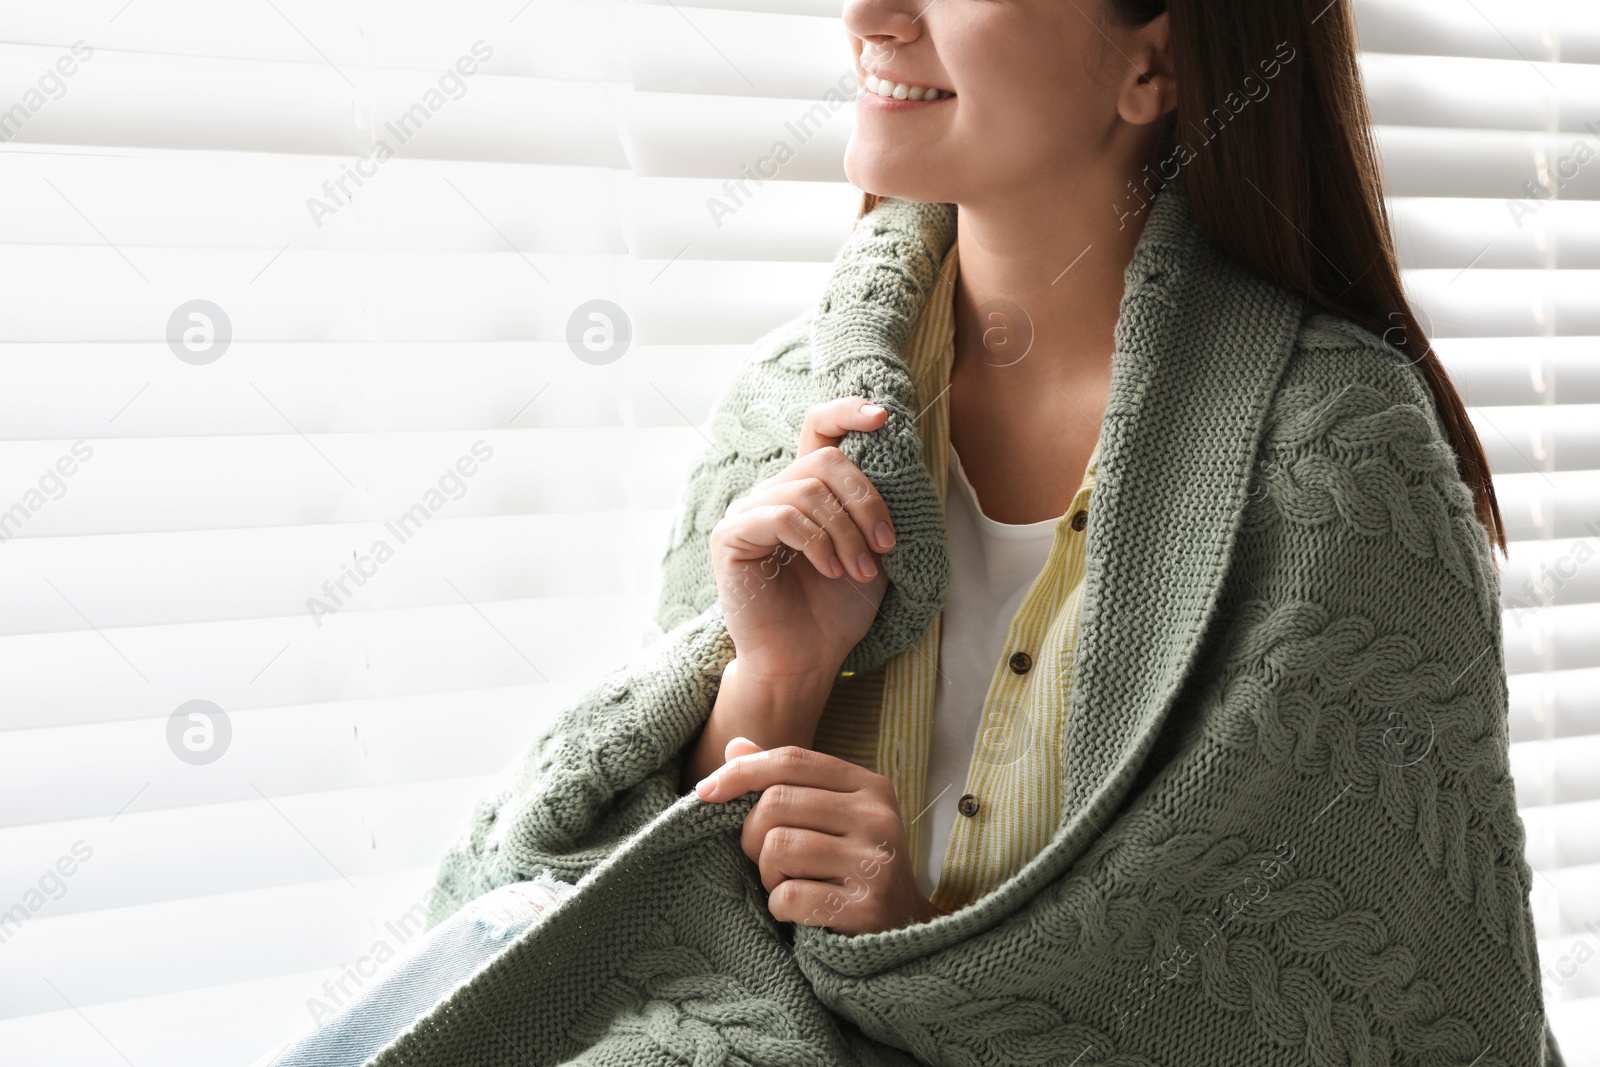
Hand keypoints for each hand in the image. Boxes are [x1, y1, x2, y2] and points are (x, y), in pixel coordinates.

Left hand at [694, 737, 946, 935]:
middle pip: (776, 802)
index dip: (741, 772)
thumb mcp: (831, 816)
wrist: (903, 930)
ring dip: (769, 874)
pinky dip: (781, 907)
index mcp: (869, 786)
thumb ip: (785, 781)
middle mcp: (877, 817)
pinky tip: (802, 911)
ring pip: (777, 848)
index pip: (791, 760)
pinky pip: (789, 896)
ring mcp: (875, 862)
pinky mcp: (865, 906)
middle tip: (770, 860)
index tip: (705, 791)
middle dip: (753, 836)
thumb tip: (735, 746)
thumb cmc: (853, 866)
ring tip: (792, 884)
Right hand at [709, 397, 894, 681]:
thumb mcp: (870, 548)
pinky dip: (818, 543)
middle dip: (866, 500)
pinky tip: (831, 571)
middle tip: (885, 545)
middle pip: (825, 459)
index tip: (882, 417)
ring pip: (808, 489)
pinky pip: (782, 516)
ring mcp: (748, 512)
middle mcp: (773, 492)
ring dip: (847, 533)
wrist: (806, 660)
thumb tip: (896, 457)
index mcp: (806, 489)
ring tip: (860, 571)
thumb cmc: (837, 609)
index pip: (817, 428)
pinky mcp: (730, 537)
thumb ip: (873, 504)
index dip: (847, 412)